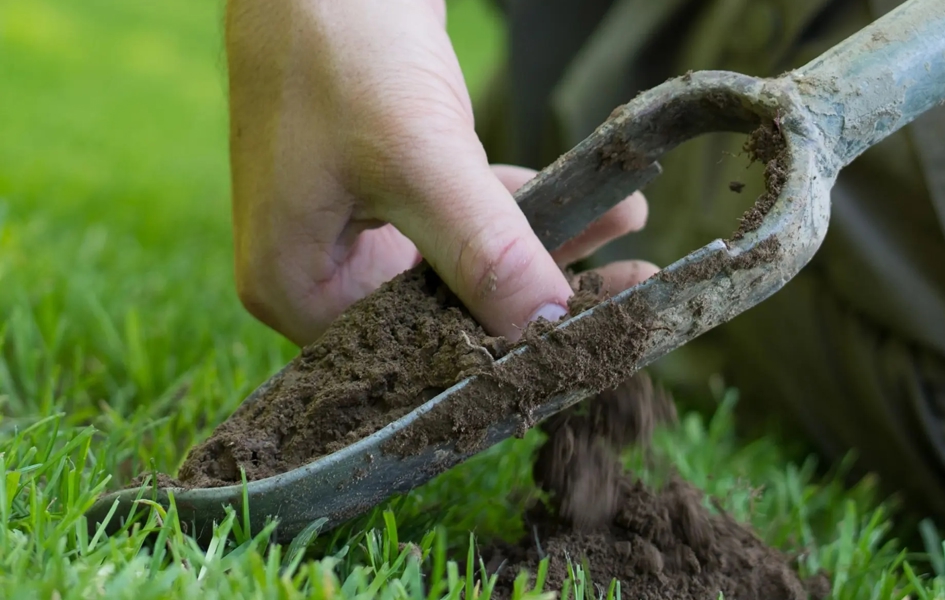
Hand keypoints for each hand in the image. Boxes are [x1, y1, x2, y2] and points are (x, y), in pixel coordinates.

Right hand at [226, 0, 657, 345]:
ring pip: (465, 261)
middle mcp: (322, 268)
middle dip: (534, 300)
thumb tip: (546, 328)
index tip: (580, 344)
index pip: (406, 355)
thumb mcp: (415, 158)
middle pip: (442, 312)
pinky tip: (597, 199)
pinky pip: (466, 213)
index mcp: (296, 287)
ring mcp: (357, 224)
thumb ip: (482, 249)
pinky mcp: (391, 183)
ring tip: (629, 232)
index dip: (494, 356)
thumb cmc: (339, 47)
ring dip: (546, 246)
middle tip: (623, 298)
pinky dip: (524, 205)